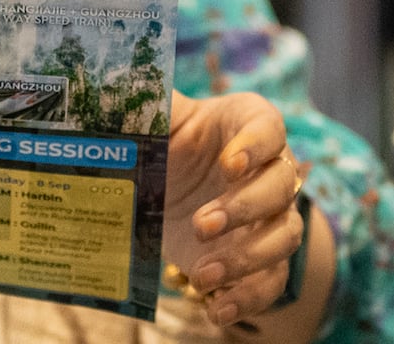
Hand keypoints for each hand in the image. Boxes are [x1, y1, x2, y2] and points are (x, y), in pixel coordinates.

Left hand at [163, 90, 305, 326]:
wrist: (158, 185)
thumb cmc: (159, 139)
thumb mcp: (150, 118)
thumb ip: (143, 101)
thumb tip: (109, 86)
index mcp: (243, 123)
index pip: (268, 127)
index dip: (255, 146)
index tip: (228, 164)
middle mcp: (267, 169)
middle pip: (281, 186)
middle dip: (244, 208)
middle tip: (201, 225)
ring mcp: (268, 216)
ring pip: (284, 236)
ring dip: (247, 258)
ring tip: (204, 273)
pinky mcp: (257, 258)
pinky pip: (271, 280)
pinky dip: (249, 298)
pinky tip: (217, 308)